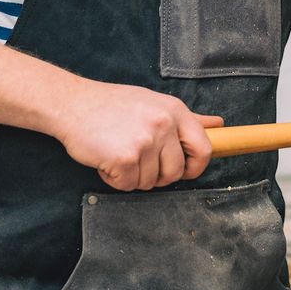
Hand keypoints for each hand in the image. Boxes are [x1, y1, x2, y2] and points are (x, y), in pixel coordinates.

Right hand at [50, 79, 223, 190]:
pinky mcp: (124, 158)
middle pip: (175, 172)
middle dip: (158, 176)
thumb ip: (188, 119)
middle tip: (137, 161)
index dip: (196, 167)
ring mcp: (145, 141)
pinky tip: (106, 159)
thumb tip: (219, 125)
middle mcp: (164, 124)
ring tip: (118, 152)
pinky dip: (114, 179)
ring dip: (132, 176)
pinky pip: (127, 185)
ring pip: (150, 182)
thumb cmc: (113, 105)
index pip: (204, 149)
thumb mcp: (155, 104)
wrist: (71, 104)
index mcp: (175, 111)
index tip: (184, 171)